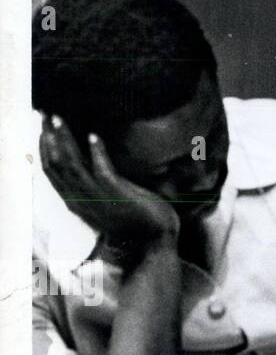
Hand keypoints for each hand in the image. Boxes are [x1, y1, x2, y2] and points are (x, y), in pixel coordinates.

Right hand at [39, 115, 179, 255]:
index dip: (43, 149)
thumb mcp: (105, 201)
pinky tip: (93, 135)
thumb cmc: (134, 217)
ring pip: (72, 165)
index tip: (42, 128)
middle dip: (49, 139)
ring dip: (65, 140)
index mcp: (75, 200)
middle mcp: (81, 199)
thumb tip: (88, 162)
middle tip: (45, 116)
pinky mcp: (117, 194)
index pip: (51, 172)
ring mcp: (97, 197)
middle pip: (56, 165)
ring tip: (60, 120)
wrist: (154, 238)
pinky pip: (102, 170)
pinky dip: (96, 152)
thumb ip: (94, 185)